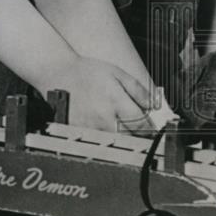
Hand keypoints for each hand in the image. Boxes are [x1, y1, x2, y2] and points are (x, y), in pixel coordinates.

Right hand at [42, 56, 156, 134]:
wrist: (59, 74)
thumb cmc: (88, 72)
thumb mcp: (118, 74)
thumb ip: (138, 91)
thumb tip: (153, 106)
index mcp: (115, 101)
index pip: (141, 125)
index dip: (152, 129)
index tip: (156, 129)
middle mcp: (103, 118)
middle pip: (130, 137)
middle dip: (139, 135)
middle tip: (143, 131)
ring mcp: (91, 128)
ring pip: (115, 142)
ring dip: (123, 138)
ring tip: (122, 128)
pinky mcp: (79, 133)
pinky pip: (99, 141)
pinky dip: (106, 137)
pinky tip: (105, 128)